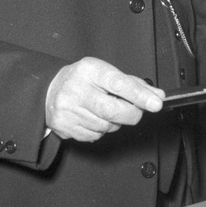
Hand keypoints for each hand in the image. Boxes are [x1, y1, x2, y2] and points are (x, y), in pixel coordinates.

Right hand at [45, 57, 164, 141]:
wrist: (49, 90)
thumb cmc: (82, 79)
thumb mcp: (105, 73)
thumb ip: (132, 84)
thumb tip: (156, 96)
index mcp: (89, 70)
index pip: (119, 84)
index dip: (140, 95)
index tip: (156, 103)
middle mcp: (77, 90)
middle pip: (113, 111)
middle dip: (131, 114)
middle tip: (136, 110)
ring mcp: (69, 111)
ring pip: (106, 127)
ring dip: (114, 122)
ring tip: (104, 109)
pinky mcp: (65, 128)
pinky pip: (95, 136)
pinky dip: (101, 130)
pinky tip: (92, 118)